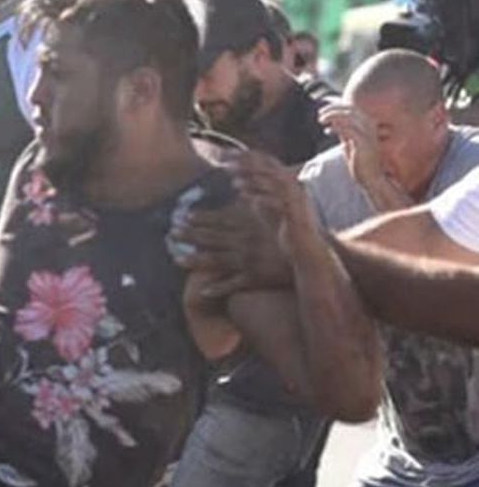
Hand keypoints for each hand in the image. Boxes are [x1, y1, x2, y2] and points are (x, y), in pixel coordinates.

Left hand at [176, 172, 292, 298]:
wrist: (316, 256)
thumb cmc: (299, 234)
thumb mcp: (279, 216)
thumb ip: (259, 207)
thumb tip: (245, 194)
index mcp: (252, 225)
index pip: (221, 220)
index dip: (200, 218)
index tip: (182, 216)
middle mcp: (247, 241)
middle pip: (213, 238)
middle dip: (190, 235)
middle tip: (171, 233)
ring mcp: (249, 260)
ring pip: (216, 260)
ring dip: (195, 260)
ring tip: (176, 260)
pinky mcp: (255, 278)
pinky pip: (233, 285)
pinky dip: (217, 289)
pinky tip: (201, 293)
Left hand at [233, 150, 316, 237]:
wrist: (308, 248)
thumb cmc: (288, 228)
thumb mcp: (269, 208)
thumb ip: (258, 195)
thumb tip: (241, 185)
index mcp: (288, 183)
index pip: (268, 163)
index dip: (249, 157)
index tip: (228, 154)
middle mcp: (294, 187)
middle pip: (271, 169)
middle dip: (249, 164)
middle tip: (228, 163)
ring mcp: (297, 199)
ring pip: (275, 184)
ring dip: (254, 181)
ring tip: (234, 182)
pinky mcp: (296, 214)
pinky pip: (277, 203)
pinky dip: (261, 198)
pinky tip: (244, 197)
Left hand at [319, 101, 385, 189]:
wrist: (371, 178)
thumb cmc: (359, 161)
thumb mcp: (349, 143)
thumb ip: (344, 132)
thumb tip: (333, 123)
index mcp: (367, 124)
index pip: (352, 109)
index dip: (336, 107)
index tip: (322, 112)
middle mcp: (370, 126)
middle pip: (350, 109)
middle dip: (333, 109)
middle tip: (319, 114)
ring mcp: (368, 133)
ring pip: (349, 117)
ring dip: (332, 116)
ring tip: (321, 120)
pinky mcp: (364, 142)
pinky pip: (349, 129)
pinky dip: (337, 127)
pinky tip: (327, 130)